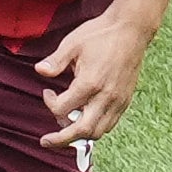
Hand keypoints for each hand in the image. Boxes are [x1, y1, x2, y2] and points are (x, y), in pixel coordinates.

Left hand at [32, 4, 161, 147]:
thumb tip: (40, 71)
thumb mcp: (72, 43)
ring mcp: (118, 100)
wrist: (131, 29)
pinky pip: (110, 124)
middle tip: (47, 141)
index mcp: (89, 83)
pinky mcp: (125, 100)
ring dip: (79, 135)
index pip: (62, 108)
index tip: (47, 92)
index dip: (49, 103)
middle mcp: (105, 97)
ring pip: (98, 132)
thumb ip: (55, 61)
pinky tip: (85, 121)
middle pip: (82, 131)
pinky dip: (95, 128)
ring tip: (66, 131)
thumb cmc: (101, 34)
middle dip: (61, 139)